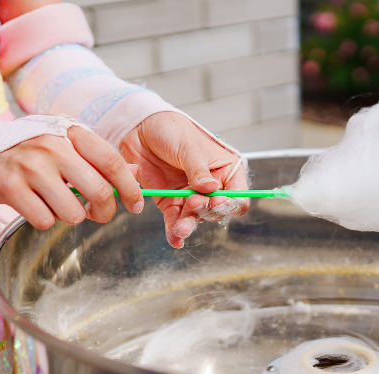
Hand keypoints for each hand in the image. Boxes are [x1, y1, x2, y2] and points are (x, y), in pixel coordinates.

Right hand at [0, 127, 141, 228]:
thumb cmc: (31, 150)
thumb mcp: (67, 145)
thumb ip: (100, 159)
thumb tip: (136, 172)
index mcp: (71, 134)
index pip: (113, 162)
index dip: (130, 188)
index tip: (136, 204)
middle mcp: (53, 146)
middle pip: (99, 192)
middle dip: (105, 212)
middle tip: (98, 214)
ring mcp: (31, 166)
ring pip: (73, 212)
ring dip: (70, 216)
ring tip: (57, 203)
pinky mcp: (11, 187)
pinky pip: (45, 220)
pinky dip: (44, 219)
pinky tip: (36, 204)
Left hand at [119, 112, 248, 247]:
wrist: (140, 128)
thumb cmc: (172, 129)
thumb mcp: (189, 146)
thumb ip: (199, 170)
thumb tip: (210, 189)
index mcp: (225, 171)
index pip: (237, 196)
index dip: (229, 202)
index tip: (215, 199)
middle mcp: (212, 188)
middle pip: (217, 210)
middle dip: (205, 210)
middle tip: (192, 202)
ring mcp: (191, 197)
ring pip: (196, 218)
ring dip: (189, 225)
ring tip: (181, 229)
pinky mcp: (172, 203)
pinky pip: (175, 221)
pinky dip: (174, 231)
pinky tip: (175, 240)